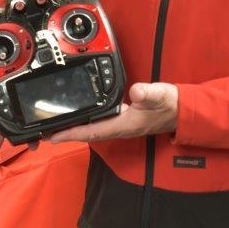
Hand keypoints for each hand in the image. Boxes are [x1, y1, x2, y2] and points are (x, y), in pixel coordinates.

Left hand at [49, 82, 178, 143]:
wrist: (181, 111)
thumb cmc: (170, 104)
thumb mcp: (160, 95)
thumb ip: (148, 93)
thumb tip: (136, 91)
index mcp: (124, 124)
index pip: (93, 131)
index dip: (73, 134)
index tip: (54, 136)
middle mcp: (120, 128)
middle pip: (88, 134)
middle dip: (68, 134)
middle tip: (47, 132)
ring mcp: (120, 125)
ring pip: (92, 130)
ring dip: (75, 129)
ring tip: (57, 127)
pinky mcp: (122, 120)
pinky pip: (99, 124)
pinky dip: (86, 123)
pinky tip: (80, 117)